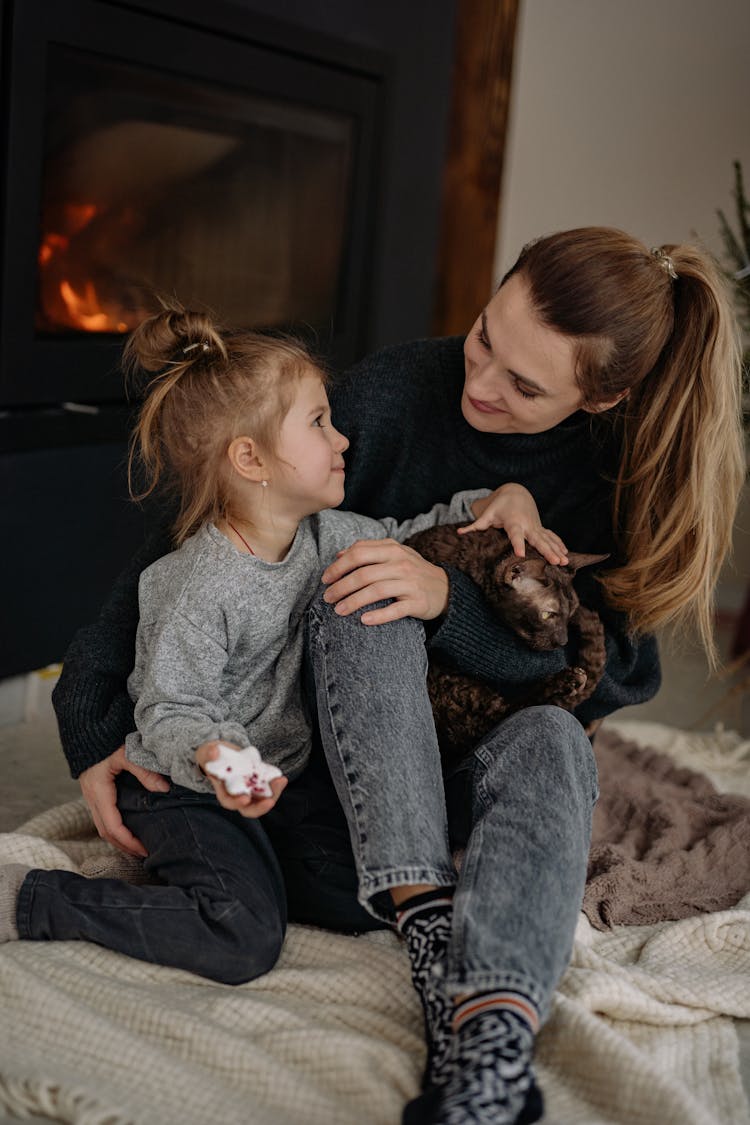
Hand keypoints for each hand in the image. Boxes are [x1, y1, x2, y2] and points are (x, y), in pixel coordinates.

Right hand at [78, 745, 169, 858]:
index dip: (128, 841)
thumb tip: (164, 790)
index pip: (112, 826)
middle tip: (145, 853)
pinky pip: (103, 817)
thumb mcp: (126, 753)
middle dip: (124, 846)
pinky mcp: (95, 793)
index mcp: (99, 792)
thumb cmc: (106, 740)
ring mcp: (91, 796)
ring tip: (138, 846)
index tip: (144, 849)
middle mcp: (92, 798)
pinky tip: (129, 830)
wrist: (88, 730)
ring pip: (103, 826)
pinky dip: (115, 828)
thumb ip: (144, 771)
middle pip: (106, 832)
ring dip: (119, 839)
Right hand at [195, 742, 287, 817]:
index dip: (236, 802)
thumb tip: (214, 752)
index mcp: (223, 790)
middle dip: (260, 807)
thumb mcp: (206, 752)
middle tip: (270, 801)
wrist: (224, 752)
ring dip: (273, 794)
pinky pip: (270, 789)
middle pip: (249, 809)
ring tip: (280, 782)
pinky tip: (280, 778)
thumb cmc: (212, 755)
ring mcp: (250, 790)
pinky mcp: (260, 782)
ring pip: (263, 800)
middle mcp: (238, 794)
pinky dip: (276, 785)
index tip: (245, 798)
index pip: (229, 802)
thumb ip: (208, 753)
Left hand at [322, 537, 449, 623]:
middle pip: (364, 574)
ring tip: (339, 611)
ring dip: (354, 601)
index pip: (359, 553)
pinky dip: (378, 616)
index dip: (338, 566)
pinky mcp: (418, 602)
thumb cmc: (412, 571)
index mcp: (392, 549)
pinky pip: (395, 610)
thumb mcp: (394, 554)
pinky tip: (363, 621)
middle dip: (341, 586)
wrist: (445, 589)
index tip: (325, 579)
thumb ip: (368, 551)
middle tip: (327, 598)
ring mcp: (410, 583)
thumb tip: (339, 555)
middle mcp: (401, 564)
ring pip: (377, 591)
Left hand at [459, 483, 567, 563]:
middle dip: (547, 551)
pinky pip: (551, 537)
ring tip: (565, 562)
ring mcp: (535, 527)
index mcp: (514, 523)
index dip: (518, 544)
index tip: (521, 555)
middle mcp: (527, 526)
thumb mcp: (488, 513)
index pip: (516, 535)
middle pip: (538, 540)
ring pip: (548, 540)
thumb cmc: (500, 504)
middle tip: (556, 562)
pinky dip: (559, 544)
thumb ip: (475, 525)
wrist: (516, 492)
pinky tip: (566, 554)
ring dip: (557, 551)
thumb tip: (459, 533)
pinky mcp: (539, 528)